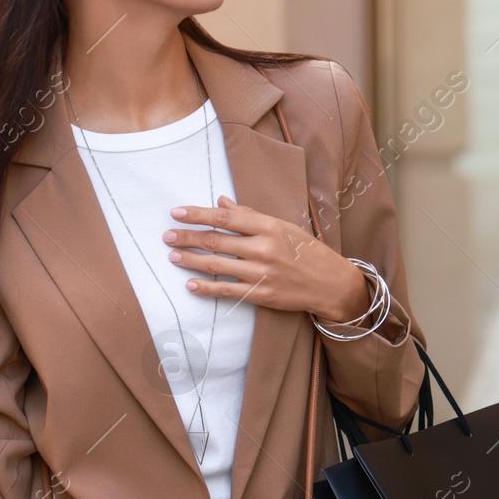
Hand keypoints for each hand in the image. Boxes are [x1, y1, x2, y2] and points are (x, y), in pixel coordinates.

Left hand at [162, 195, 367, 321]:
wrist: (332, 283)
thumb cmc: (308, 251)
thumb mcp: (284, 226)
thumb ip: (251, 215)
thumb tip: (222, 203)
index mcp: (269, 227)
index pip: (225, 217)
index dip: (198, 214)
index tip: (177, 212)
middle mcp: (263, 248)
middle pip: (216, 240)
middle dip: (188, 237)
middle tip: (167, 235)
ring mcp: (261, 273)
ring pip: (217, 265)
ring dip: (191, 260)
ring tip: (173, 256)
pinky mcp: (261, 294)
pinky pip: (226, 291)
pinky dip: (206, 288)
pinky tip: (190, 284)